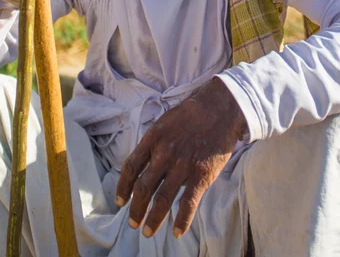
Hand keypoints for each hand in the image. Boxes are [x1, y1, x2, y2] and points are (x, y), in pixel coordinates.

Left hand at [116, 77, 246, 238]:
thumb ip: (154, 144)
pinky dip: (182, 220)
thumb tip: (145, 166)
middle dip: (136, 209)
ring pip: (162, 199)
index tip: (120, 201)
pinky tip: (176, 232)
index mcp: (152, 139)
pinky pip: (188, 202)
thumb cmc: (191, 114)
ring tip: (147, 231)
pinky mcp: (201, 174)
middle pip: (143, 188)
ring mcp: (182, 165)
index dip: (123, 187)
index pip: (131, 167)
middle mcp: (164, 153)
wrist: (219, 108)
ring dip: (153, 219)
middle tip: (133, 223)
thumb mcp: (165, 122)